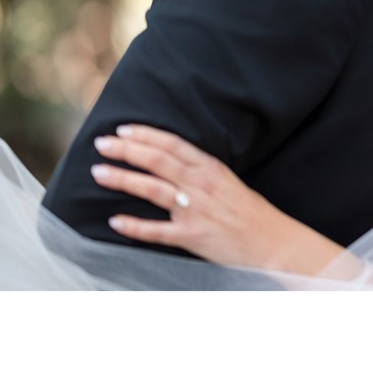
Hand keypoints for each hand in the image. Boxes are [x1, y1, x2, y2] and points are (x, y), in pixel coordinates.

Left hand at [90, 125, 295, 270]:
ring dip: (123, 179)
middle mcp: (201, 185)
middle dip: (127, 150)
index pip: (173, 145)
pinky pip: (156, 231)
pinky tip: (114, 221)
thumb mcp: (231, 182)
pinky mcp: (192, 236)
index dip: (146, 135)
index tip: (123, 129)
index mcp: (212, 169)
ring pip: (152, 189)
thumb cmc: (254, 214)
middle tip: (101, 144)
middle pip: (157, 161)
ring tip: (99, 172)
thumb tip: (174, 164)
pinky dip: (134, 226)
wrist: (273, 243)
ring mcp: (196, 210)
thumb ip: (203, 173)